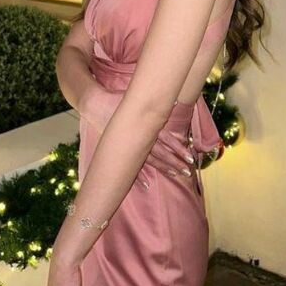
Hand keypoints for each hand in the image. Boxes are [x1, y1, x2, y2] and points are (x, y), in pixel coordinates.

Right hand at [80, 84, 195, 185]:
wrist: (95, 104)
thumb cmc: (116, 99)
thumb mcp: (136, 99)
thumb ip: (154, 103)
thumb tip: (174, 102)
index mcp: (144, 124)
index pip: (165, 139)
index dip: (178, 148)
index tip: (190, 157)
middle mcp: (138, 137)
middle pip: (160, 153)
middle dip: (175, 162)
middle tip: (188, 172)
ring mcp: (128, 145)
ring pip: (149, 161)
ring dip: (163, 168)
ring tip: (175, 174)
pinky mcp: (119, 150)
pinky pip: (130, 165)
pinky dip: (138, 177)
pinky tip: (146, 186)